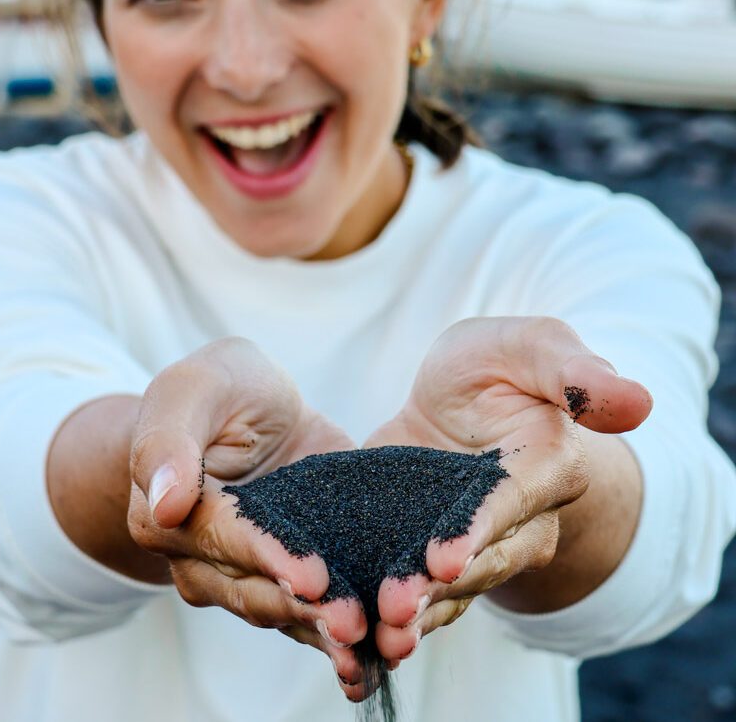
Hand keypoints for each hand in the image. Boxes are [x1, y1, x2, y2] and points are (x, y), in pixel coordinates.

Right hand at [128, 338, 368, 698]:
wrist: (252, 407)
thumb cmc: (217, 389)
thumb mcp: (195, 387)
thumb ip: (170, 438)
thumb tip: (165, 502)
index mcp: (166, 516)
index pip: (223, 540)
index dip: (268, 558)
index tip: (312, 576)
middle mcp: (204, 560)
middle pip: (256, 590)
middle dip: (306, 609)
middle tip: (353, 623)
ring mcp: (252, 573)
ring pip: (287, 612)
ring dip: (327, 632)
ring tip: (374, 644)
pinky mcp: (297, 573)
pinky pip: (316, 610)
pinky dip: (345, 630)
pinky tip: (385, 650)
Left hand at [364, 316, 652, 665]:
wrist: (461, 396)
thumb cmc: (501, 365)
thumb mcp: (528, 347)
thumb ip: (573, 371)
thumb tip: (639, 402)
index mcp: (546, 465)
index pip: (513, 502)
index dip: (480, 530)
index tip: (445, 560)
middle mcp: (515, 519)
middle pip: (480, 561)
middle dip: (437, 588)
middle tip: (395, 610)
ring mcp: (467, 542)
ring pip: (446, 589)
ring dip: (413, 617)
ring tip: (373, 641)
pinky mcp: (423, 549)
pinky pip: (411, 587)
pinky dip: (382, 612)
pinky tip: (349, 641)